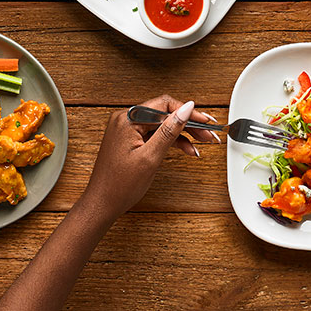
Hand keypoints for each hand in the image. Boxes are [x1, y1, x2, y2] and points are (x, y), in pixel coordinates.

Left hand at [80, 96, 218, 220]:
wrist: (102, 205)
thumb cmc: (119, 185)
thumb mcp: (151, 157)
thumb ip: (170, 130)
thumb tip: (187, 108)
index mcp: (128, 119)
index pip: (165, 105)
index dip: (188, 112)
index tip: (205, 120)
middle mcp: (126, 120)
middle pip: (165, 114)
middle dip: (189, 124)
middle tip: (208, 133)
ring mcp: (128, 130)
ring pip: (163, 124)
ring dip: (183, 133)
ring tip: (201, 143)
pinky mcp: (131, 139)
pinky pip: (155, 134)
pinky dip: (171, 141)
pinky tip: (187, 149)